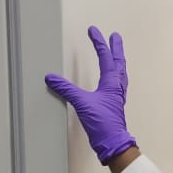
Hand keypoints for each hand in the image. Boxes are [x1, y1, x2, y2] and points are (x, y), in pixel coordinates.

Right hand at [44, 26, 135, 163]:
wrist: (112, 141)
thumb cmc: (102, 123)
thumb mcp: (81, 102)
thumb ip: (66, 89)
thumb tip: (51, 78)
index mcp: (111, 82)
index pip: (105, 57)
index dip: (99, 42)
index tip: (93, 30)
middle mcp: (117, 86)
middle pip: (118, 61)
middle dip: (115, 48)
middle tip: (114, 36)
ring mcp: (117, 95)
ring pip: (120, 72)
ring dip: (118, 60)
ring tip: (116, 53)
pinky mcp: (114, 104)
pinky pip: (117, 83)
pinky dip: (115, 75)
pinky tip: (111, 80)